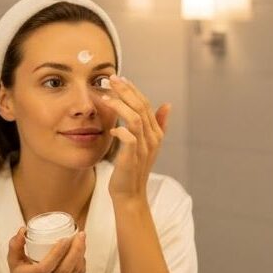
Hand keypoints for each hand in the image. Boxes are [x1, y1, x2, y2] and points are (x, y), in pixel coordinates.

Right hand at [4, 228, 86, 272]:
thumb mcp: (13, 263)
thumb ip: (15, 245)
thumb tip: (23, 229)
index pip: (46, 266)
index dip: (58, 252)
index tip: (66, 238)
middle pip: (64, 269)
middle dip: (76, 250)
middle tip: (80, 235)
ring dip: (80, 255)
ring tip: (82, 241)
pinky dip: (81, 265)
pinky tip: (81, 254)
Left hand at [97, 75, 169, 203]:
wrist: (130, 194)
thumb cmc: (134, 168)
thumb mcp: (147, 145)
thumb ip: (158, 124)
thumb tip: (168, 104)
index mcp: (155, 133)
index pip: (146, 104)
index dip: (133, 89)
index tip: (119, 78)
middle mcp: (152, 138)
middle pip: (141, 107)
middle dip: (125, 91)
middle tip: (111, 79)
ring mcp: (143, 148)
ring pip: (135, 119)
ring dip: (120, 106)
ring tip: (105, 98)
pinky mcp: (132, 158)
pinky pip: (128, 139)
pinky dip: (120, 130)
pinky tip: (111, 128)